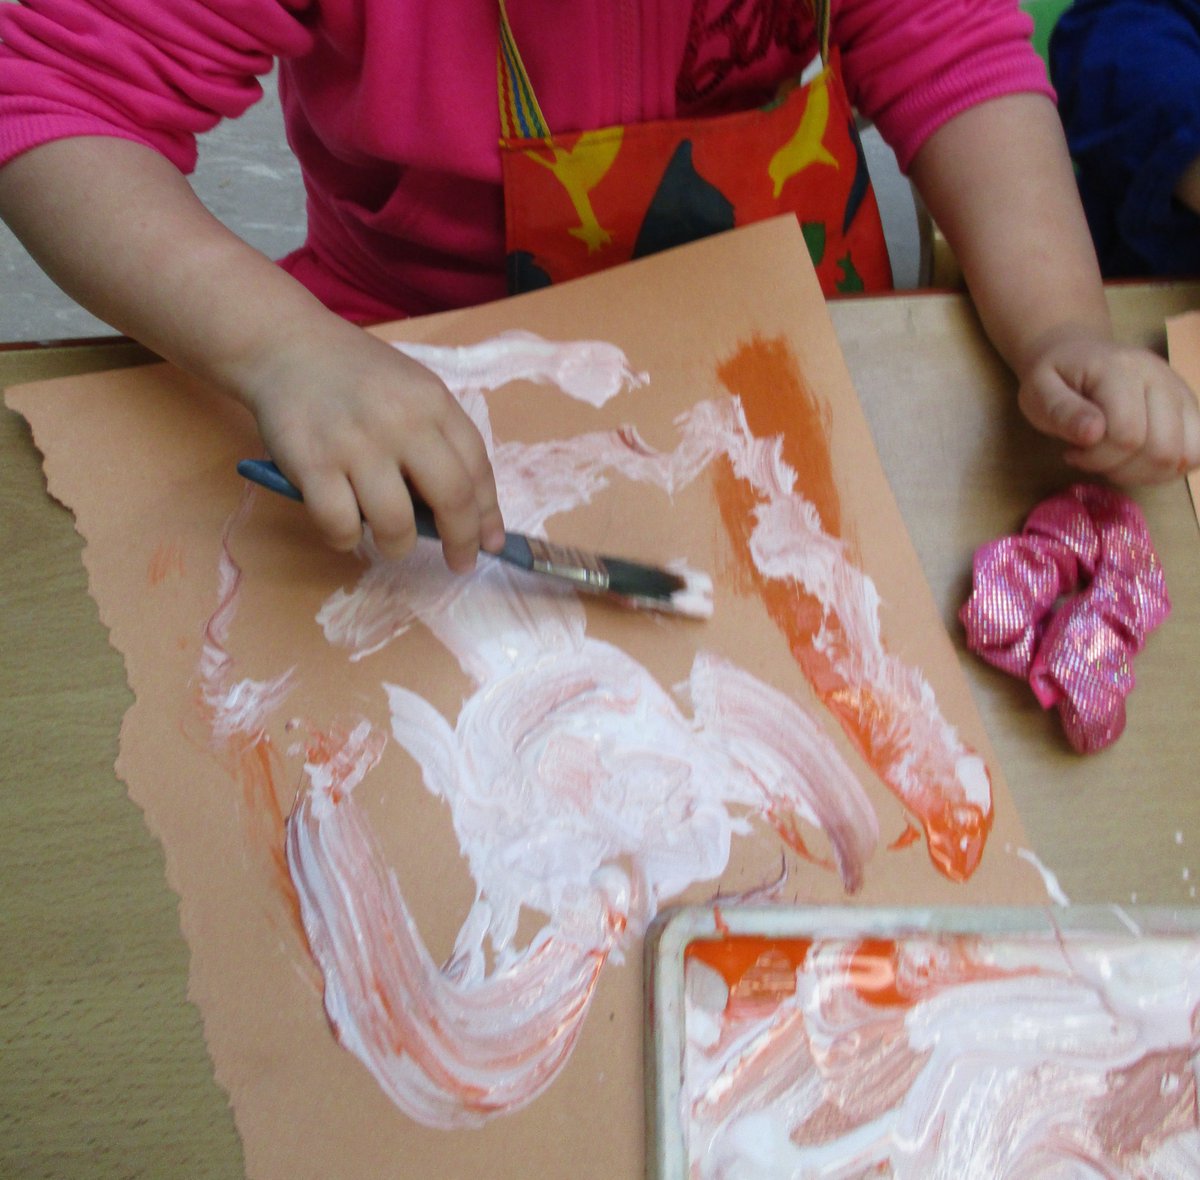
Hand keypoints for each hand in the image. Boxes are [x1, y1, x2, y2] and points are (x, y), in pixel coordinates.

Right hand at [239, 317, 504, 570]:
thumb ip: (439, 440)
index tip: (490, 542)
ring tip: (392, 542)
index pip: (477, 468)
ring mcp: (356, 444)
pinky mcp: (312, 464)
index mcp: (434, 402)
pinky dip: (346, 538)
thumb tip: (466, 510)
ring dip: (398, 545)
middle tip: (458, 562)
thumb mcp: (412, 391)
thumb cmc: (357, 376)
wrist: (285, 345)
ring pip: (395, 523)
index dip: (488, 514)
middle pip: (451, 498)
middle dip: (461, 542)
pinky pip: (341, 526)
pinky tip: (345, 527)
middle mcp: (401, 422)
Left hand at [1016, 329, 1199, 484]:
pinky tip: (1134, 459)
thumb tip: (1093, 432)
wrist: (1078, 353)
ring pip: (1188, 454)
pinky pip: (1196, 452)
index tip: (1072, 452)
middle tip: (1092, 458)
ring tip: (1114, 459)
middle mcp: (1161, 377)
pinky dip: (1166, 468)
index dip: (1097, 457)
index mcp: (1120, 370)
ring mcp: (1181, 392)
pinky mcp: (1190, 407)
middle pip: (1162, 449)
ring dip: (1146, 472)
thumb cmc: (1055, 378)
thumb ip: (1062, 412)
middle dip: (1122, 468)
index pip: (1127, 435)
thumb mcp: (1038, 393)